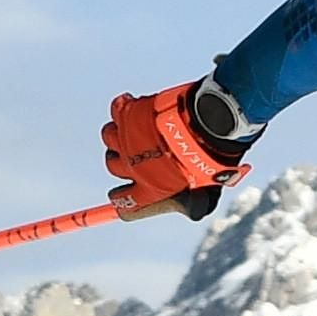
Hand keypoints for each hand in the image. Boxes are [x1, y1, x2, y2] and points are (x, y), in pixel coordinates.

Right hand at [104, 79, 253, 219]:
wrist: (205, 128)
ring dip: (120, 133)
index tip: (122, 194)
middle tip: (138, 153)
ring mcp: (128, 139)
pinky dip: (123, 107)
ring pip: (109, 136)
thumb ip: (197, 204)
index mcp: (148, 189)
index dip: (122, 197)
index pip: (122, 202)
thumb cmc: (207, 162)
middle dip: (123, 160)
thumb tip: (196, 211)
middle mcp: (132, 166)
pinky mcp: (129, 115)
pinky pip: (116, 110)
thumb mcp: (206, 193)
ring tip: (137, 128)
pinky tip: (135, 104)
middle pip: (113, 165)